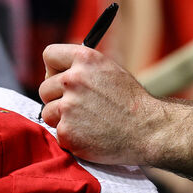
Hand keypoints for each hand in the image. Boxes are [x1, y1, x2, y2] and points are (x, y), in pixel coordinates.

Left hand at [38, 44, 157, 165]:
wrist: (147, 130)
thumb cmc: (129, 101)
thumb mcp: (108, 70)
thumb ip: (82, 67)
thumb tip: (57, 70)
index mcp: (84, 59)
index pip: (49, 55)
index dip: (53, 69)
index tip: (59, 78)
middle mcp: (73, 79)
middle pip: (44, 88)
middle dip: (56, 98)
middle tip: (77, 106)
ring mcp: (68, 106)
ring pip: (48, 112)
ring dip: (61, 119)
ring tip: (86, 121)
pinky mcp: (67, 132)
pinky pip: (57, 132)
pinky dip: (70, 136)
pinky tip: (89, 134)